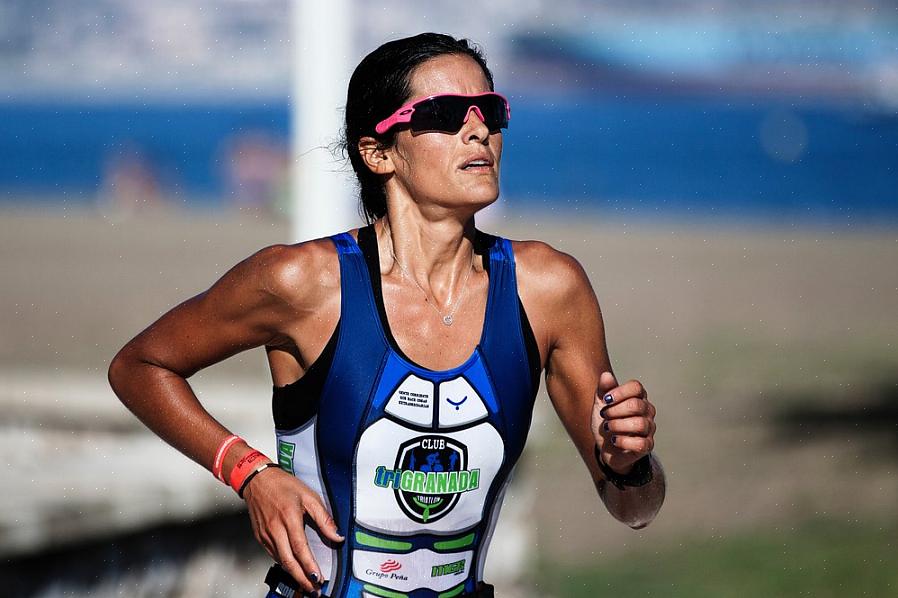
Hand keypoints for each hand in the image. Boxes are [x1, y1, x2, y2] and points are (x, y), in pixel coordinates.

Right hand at [242, 466, 344, 594]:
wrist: (257, 480)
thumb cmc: (283, 485)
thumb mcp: (309, 496)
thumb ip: (324, 517)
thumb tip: (336, 535)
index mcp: (289, 517)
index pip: (300, 547)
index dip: (308, 565)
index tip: (318, 577)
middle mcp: (275, 528)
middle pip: (288, 560)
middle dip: (301, 578)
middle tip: (313, 590)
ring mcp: (265, 534)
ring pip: (280, 560)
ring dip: (293, 574)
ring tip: (306, 584)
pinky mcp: (260, 537)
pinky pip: (273, 554)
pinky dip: (283, 564)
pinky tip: (292, 569)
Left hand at [591, 371, 656, 474]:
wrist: (607, 446)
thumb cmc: (607, 421)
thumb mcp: (601, 404)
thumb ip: (603, 389)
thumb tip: (606, 375)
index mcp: (638, 397)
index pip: (636, 387)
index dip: (619, 392)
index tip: (605, 400)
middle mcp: (647, 411)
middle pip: (636, 405)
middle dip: (615, 410)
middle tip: (604, 415)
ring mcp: (649, 429)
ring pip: (639, 424)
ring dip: (617, 425)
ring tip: (607, 428)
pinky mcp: (647, 445)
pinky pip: (640, 443)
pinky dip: (623, 441)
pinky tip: (613, 440)